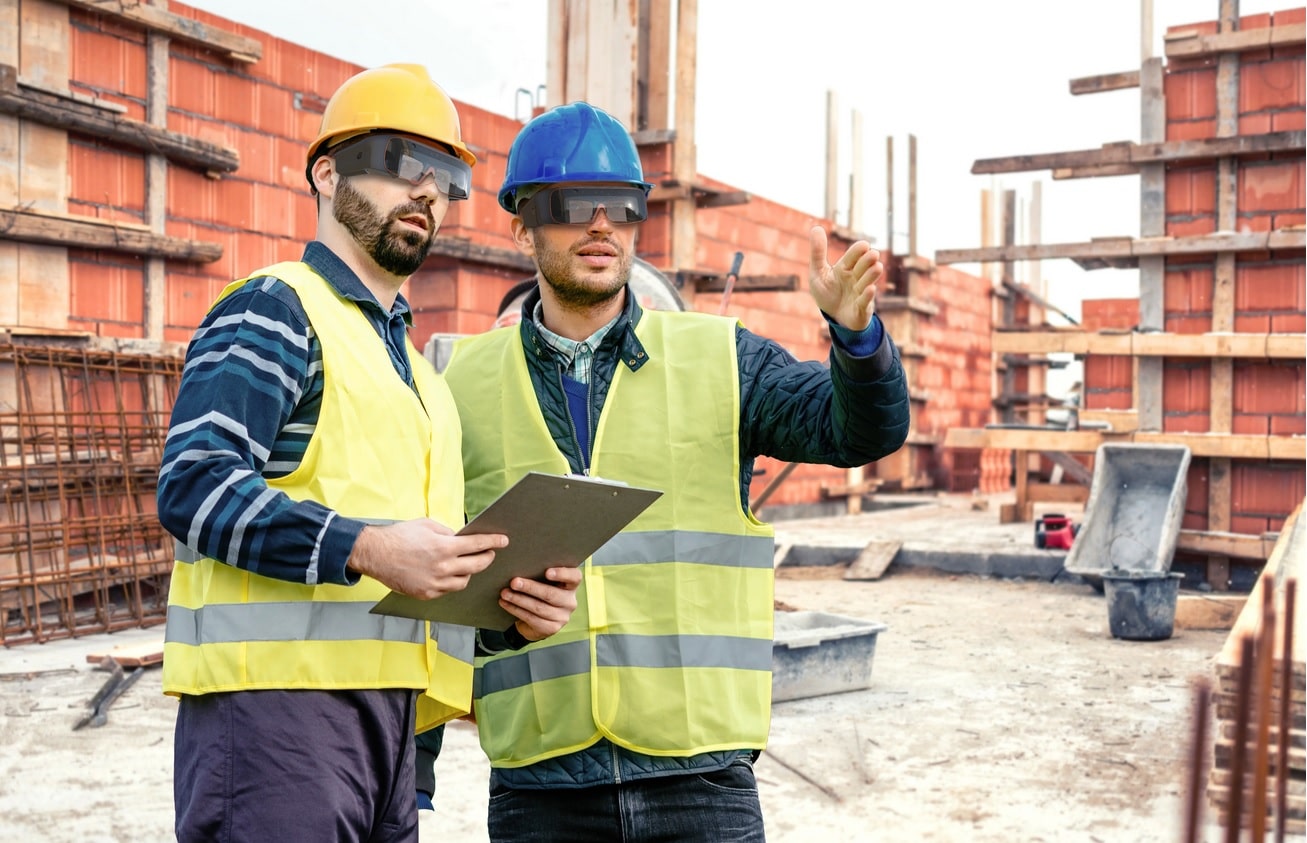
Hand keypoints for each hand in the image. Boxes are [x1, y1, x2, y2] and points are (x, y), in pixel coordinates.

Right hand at [347, 520, 505, 599]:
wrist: (375, 554)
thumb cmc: (399, 536)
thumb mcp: (427, 525)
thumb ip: (447, 533)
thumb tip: (461, 539)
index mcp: (444, 547)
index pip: (478, 545)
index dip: (493, 542)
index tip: (504, 541)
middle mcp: (442, 567)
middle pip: (477, 566)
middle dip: (487, 558)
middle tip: (490, 554)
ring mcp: (435, 583)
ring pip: (464, 581)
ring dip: (469, 572)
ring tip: (467, 564)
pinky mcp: (426, 594)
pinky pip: (448, 589)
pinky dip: (452, 581)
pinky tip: (450, 573)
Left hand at [499, 566, 581, 641]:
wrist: (536, 620)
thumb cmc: (538, 593)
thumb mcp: (543, 582)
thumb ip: (538, 573)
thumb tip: (521, 563)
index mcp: (571, 585)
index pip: (575, 577)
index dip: (562, 574)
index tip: (547, 572)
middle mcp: (570, 601)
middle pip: (551, 594)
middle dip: (530, 587)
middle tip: (514, 582)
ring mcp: (562, 617)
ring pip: (539, 607)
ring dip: (519, 599)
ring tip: (505, 593)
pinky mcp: (551, 628)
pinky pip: (531, 618)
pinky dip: (515, 610)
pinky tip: (505, 603)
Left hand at [808, 225, 880, 330]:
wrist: (834, 316)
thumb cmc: (827, 293)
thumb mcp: (818, 273)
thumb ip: (818, 252)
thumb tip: (817, 227)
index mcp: (845, 268)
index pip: (852, 257)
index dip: (857, 251)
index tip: (864, 245)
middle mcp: (856, 278)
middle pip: (862, 268)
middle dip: (867, 261)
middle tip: (873, 254)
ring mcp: (860, 293)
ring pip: (867, 282)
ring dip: (871, 276)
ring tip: (877, 267)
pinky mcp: (862, 308)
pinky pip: (865, 302)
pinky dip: (867, 296)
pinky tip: (870, 289)